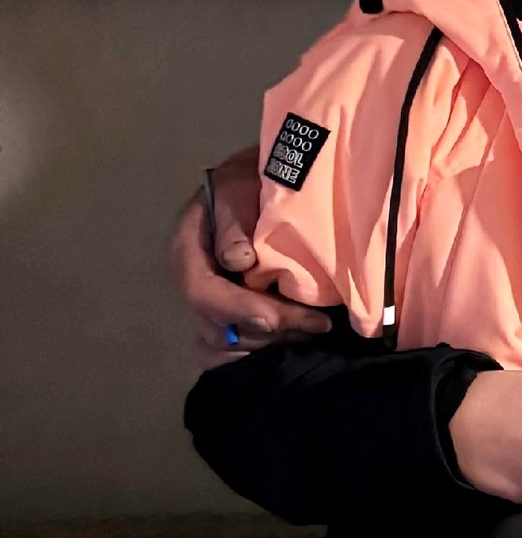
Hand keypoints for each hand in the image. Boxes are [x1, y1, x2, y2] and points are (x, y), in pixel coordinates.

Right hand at [168, 146, 331, 366]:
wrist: (260, 185)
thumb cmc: (247, 184)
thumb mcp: (238, 191)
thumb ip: (234, 225)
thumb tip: (239, 262)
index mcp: (187, 253)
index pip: (203, 293)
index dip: (239, 310)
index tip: (276, 319)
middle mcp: (193, 284)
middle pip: (220, 327)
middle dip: (269, 331)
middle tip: (318, 323)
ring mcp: (207, 304)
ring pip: (230, 344)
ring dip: (273, 342)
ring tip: (315, 328)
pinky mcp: (226, 316)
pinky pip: (229, 352)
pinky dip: (260, 353)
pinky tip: (294, 343)